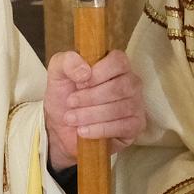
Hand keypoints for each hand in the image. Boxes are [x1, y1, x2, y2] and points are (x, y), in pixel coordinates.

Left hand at [44, 49, 147, 171]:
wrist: (62, 129)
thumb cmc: (65, 97)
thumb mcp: (58, 74)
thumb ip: (67, 62)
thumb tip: (85, 70)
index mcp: (115, 65)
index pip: (118, 61)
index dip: (99, 73)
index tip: (79, 83)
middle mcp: (130, 82)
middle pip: (119, 87)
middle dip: (90, 97)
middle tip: (71, 103)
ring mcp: (136, 104)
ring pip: (120, 108)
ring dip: (91, 114)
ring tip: (71, 119)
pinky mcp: (135, 125)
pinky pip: (123, 126)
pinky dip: (100, 129)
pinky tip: (84, 131)